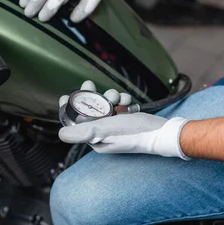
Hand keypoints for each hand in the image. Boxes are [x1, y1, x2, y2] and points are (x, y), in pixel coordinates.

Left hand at [58, 81, 190, 158]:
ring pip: (105, 106)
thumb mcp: (104, 131)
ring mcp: (116, 127)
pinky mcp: (127, 120)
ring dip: (110, 96)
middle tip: (89, 84)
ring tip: (118, 97)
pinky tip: (128, 100)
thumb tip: (61, 135)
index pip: (76, 124)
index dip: (70, 109)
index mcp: (95, 140)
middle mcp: (104, 134)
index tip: (67, 95)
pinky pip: (120, 106)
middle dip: (91, 97)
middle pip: (90, 111)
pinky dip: (123, 100)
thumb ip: (82, 132)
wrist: (162, 132)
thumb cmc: (133, 133)